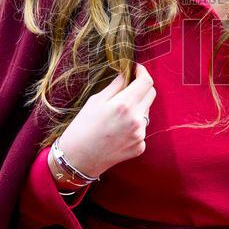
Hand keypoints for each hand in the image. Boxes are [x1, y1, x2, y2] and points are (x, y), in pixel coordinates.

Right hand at [56, 63, 155, 180]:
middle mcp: (136, 120)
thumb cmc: (82, 127)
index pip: (146, 82)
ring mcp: (140, 135)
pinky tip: (118, 130)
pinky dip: (134, 125)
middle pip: (151, 94)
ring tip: (117, 115)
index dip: (142, 72)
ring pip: (146, 112)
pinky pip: (142, 129)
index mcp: (125, 105)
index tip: (136, 69)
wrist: (78, 158)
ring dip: (137, 107)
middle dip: (142, 87)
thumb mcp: (95, 101)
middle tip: (128, 88)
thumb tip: (127, 74)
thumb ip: (116, 86)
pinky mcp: (140, 147)